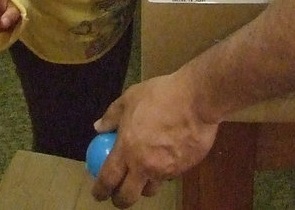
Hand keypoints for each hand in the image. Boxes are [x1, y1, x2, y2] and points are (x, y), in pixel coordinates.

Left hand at [91, 73, 219, 207]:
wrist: (196, 101)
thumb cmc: (160, 95)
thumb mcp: (130, 98)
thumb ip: (112, 116)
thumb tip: (99, 128)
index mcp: (126, 149)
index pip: (108, 179)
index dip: (100, 190)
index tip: (98, 193)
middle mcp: (144, 165)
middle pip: (128, 196)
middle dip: (120, 200)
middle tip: (119, 195)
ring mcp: (165, 170)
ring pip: (151, 189)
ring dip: (144, 186)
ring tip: (144, 176)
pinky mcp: (183, 169)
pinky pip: (169, 176)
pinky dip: (164, 172)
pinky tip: (166, 157)